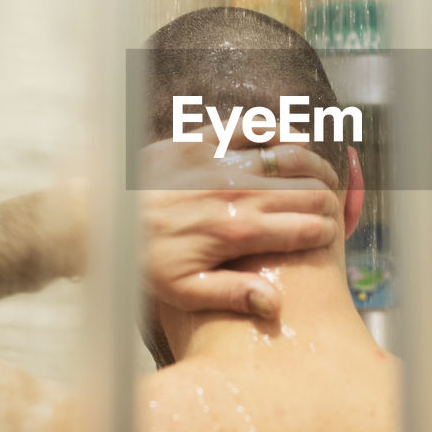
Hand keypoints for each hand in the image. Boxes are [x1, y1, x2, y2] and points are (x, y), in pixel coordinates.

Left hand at [139, 129, 340, 320]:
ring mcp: (219, 161)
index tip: (330, 237)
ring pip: (286, 153)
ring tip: (321, 174)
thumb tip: (275, 306)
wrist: (99, 218)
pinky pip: (248, 125)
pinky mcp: (198, 140)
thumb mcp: (184, 292)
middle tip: (332, 207)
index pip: (306, 228)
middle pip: (306, 190)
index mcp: (238, 231)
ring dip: (312, 164)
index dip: (327, 233)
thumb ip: (233, 295)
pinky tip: (288, 136)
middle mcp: (236, 191)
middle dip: (328, 199)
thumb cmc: (141, 260)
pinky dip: (274, 129)